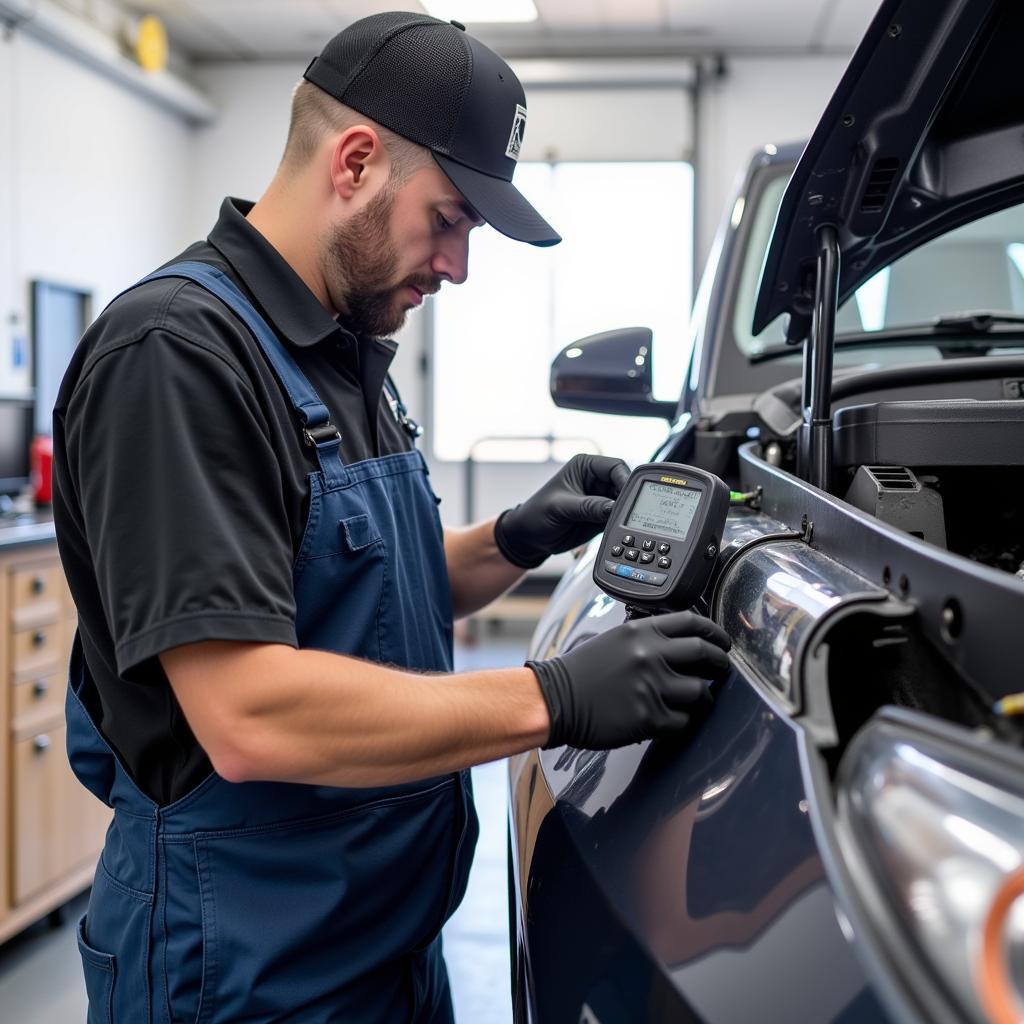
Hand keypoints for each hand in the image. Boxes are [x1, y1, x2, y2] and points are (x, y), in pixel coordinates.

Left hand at [494, 454, 629, 568]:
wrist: (530, 538)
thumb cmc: (537, 514)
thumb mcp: (561, 508)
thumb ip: (588, 506)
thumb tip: (613, 507)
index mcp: (585, 467)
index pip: (615, 467)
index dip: (625, 480)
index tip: (630, 496)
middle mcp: (595, 480)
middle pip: (624, 484)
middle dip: (628, 498)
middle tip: (631, 512)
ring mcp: (600, 498)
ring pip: (624, 502)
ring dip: (626, 512)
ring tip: (625, 523)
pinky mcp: (602, 516)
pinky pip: (619, 517)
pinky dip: (622, 523)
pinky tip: (621, 530)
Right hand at [526, 611, 731, 749]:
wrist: (554, 700)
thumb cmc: (581, 672)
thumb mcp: (615, 640)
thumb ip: (647, 638)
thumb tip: (681, 645)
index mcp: (640, 632)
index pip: (692, 623)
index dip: (714, 632)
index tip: (722, 641)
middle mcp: (649, 655)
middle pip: (704, 653)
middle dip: (720, 663)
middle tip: (723, 669)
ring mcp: (650, 686)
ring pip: (700, 691)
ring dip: (704, 697)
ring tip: (699, 700)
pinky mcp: (648, 717)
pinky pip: (684, 721)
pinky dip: (684, 722)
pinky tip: (676, 719)